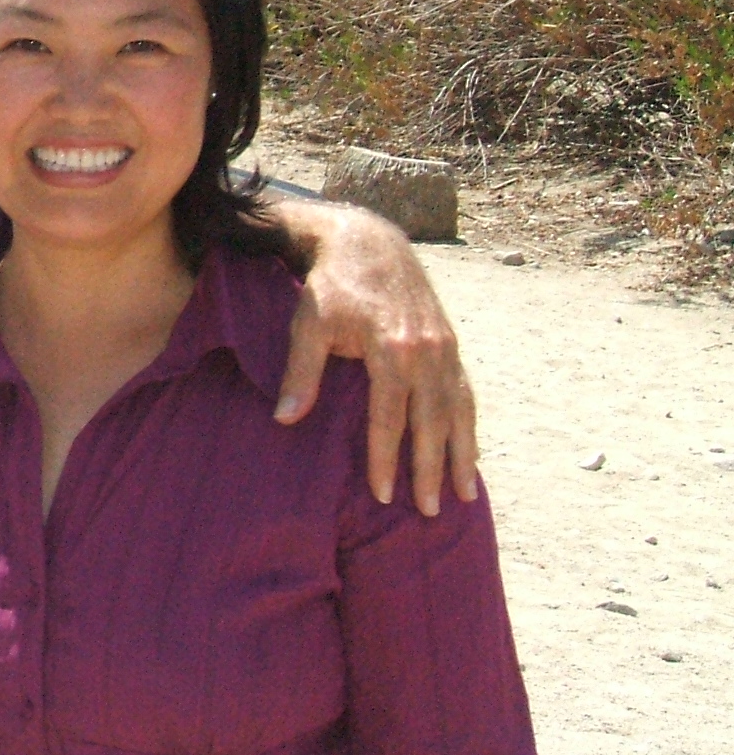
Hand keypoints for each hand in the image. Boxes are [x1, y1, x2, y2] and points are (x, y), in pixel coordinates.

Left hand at [274, 204, 477, 514]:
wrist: (367, 243)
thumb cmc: (330, 286)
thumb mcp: (308, 324)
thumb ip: (301, 372)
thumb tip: (285, 419)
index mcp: (393, 349)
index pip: (390, 418)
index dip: (387, 459)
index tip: (384, 495)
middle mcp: (428, 352)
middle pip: (432, 422)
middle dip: (431, 470)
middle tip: (431, 512)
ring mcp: (445, 347)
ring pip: (458, 410)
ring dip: (462, 454)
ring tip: (465, 494)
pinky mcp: (450, 343)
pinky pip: (464, 392)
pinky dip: (468, 424)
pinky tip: (469, 452)